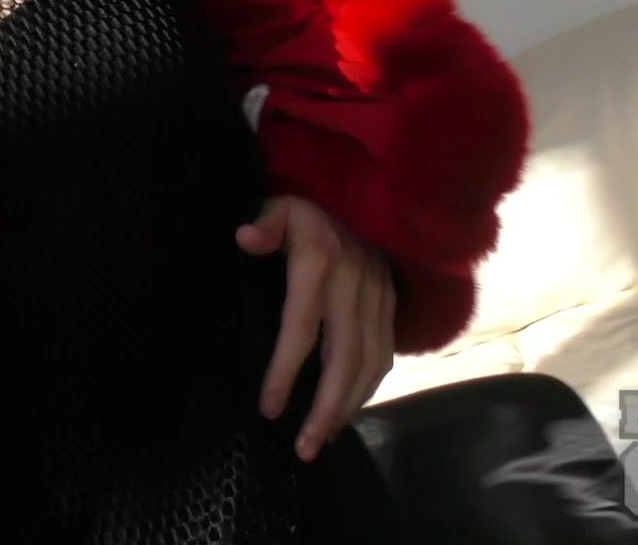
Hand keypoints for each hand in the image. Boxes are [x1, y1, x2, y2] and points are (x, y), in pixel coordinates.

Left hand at [235, 194, 395, 461]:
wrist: (366, 188)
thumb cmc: (309, 205)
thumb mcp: (282, 202)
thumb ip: (265, 222)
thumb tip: (245, 238)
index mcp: (321, 264)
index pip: (302, 327)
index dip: (286, 370)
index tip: (268, 409)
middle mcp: (356, 286)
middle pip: (345, 359)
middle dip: (326, 409)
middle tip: (304, 448)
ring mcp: (379, 297)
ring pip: (371, 364)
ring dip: (349, 407)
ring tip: (322, 440)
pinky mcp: (392, 304)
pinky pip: (385, 354)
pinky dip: (368, 388)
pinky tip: (347, 410)